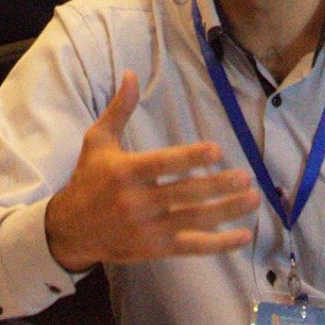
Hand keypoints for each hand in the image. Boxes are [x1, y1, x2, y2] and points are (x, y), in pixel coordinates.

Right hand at [42, 72, 257, 272]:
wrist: (71, 229)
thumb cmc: (88, 179)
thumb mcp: (98, 141)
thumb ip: (119, 110)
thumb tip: (131, 75)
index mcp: (126, 172)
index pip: (163, 164)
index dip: (190, 158)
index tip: (217, 151)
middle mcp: (138, 202)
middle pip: (184, 194)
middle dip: (218, 186)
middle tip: (246, 178)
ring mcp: (149, 229)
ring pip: (194, 221)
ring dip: (227, 211)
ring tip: (253, 199)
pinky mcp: (156, 249)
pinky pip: (192, 247)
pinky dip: (219, 244)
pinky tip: (243, 236)